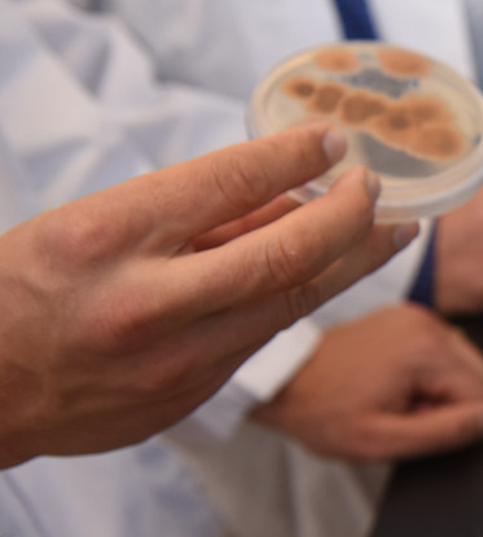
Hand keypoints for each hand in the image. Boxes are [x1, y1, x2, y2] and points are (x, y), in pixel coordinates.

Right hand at [0, 123, 411, 468]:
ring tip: (391, 232)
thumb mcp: (85, 227)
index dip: (292, 157)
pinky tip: (326, 276)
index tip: (331, 139)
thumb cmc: (22, 292)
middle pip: (284, 255)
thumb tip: (283, 192)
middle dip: (348, 217)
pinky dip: (298, 300)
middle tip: (377, 188)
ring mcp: (172, 360)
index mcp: (105, 239)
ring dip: (350, 263)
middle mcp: (145, 303)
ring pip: (290, 304)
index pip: (227, 183)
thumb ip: (185, 214)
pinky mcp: (187, 397)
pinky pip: (260, 339)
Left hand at [250, 303, 482, 460]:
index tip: (415, 421)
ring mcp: (419, 315)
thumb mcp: (383, 440)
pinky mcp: (410, 315)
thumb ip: (445, 432)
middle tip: (405, 412)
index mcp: (425, 350)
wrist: (284, 380)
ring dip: (444, 389)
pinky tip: (397, 382)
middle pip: (482, 374)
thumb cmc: (324, 413)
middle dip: (454, 402)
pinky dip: (432, 373)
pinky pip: (446, 350)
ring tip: (398, 397)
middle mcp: (428, 323)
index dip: (458, 420)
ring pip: (467, 363)